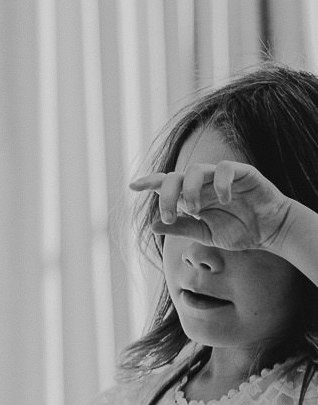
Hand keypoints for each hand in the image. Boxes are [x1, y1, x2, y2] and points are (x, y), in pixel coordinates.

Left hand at [129, 160, 305, 252]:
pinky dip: (221, 183)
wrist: (271, 231)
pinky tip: (223, 200)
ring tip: (194, 209)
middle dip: (166, 195)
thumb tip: (151, 226)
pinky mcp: (243, 173)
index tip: (132, 186)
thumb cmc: (239, 231)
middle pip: (175, 177)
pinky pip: (226, 169)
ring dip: (190, 189)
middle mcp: (203, 183)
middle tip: (170, 215)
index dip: (149, 182)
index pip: (166, 184)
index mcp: (191, 196)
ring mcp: (222, 176)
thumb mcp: (205, 235)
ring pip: (197, 170)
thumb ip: (181, 228)